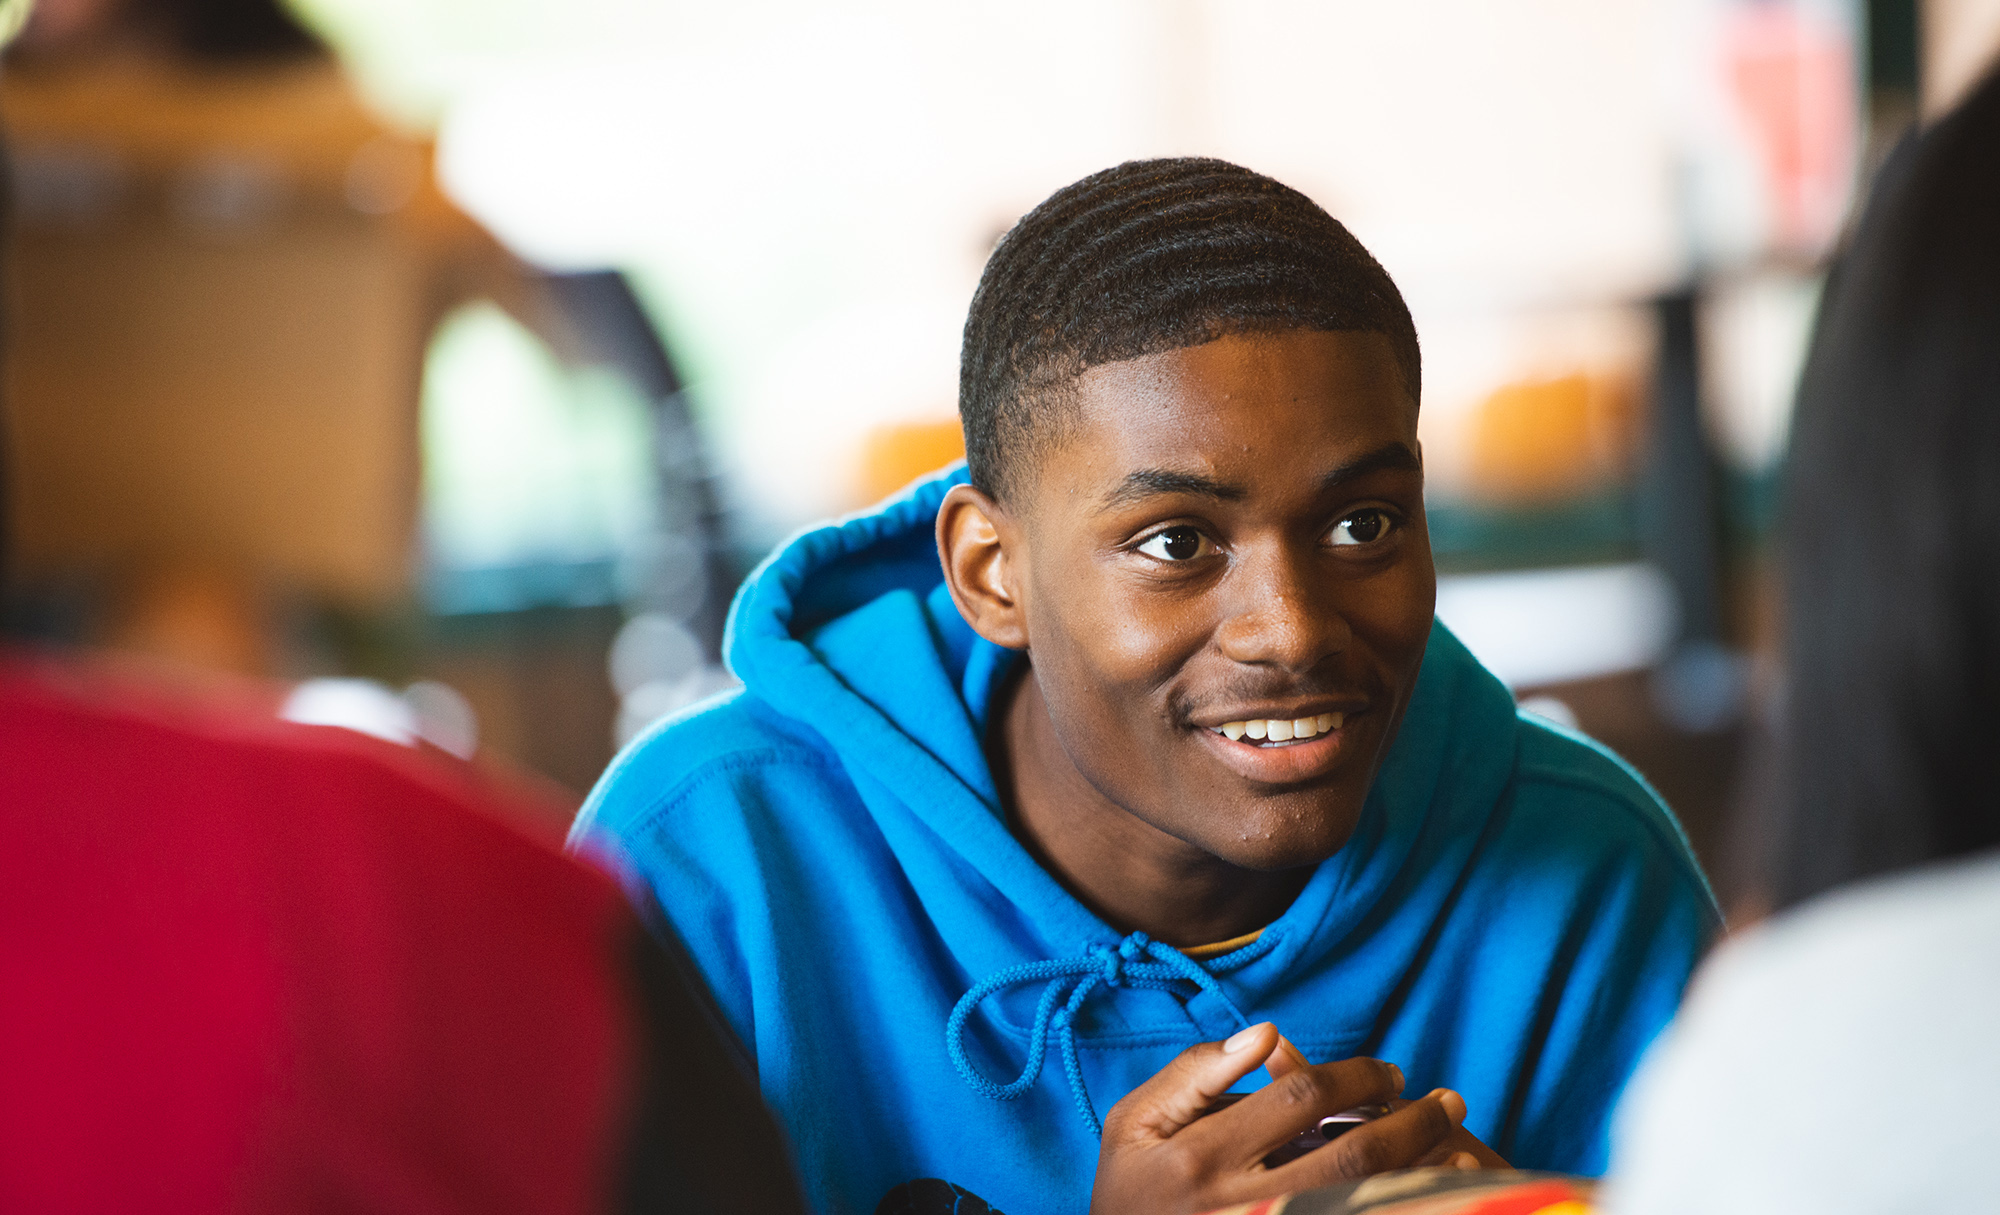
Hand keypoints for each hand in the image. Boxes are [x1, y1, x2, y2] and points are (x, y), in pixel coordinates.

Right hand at [1089, 1023, 1506, 1214]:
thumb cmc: (1126, 1188)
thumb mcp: (1133, 1122)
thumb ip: (1194, 1074)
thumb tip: (1268, 1035)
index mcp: (1202, 1155)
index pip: (1301, 1097)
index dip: (1356, 1076)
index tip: (1389, 1070)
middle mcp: (1242, 1204)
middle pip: (1353, 1157)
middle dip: (1412, 1123)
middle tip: (1447, 1101)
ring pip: (1367, 1203)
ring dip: (1424, 1171)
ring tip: (1462, 1147)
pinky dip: (1400, 1208)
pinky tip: (1435, 1194)